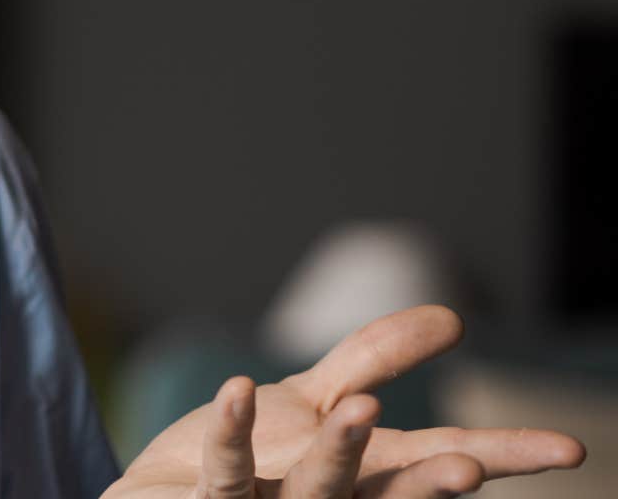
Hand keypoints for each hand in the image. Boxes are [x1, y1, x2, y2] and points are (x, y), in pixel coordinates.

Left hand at [105, 306, 585, 497]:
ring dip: (340, 453)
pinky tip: (237, 389)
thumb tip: (453, 315)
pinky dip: (232, 430)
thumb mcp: (317, 398)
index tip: (570, 451)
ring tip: (363, 410)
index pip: (438, 460)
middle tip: (470, 465)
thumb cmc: (258, 457)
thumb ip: (375, 358)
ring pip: (315, 489)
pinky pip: (226, 468)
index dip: (501, 456)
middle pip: (391, 489)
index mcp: (366, 477)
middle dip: (433, 481)